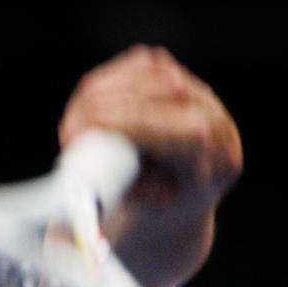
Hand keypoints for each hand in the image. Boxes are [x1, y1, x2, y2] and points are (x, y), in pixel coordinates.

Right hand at [56, 45, 242, 286]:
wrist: (173, 204)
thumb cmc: (149, 218)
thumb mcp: (133, 221)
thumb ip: (113, 207)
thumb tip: (74, 210)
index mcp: (218, 165)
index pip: (184, 132)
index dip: (131, 126)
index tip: (85, 134)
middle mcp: (219, 125)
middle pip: (167, 93)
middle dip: (107, 108)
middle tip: (68, 134)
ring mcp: (202, 96)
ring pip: (149, 74)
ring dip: (100, 95)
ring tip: (74, 127)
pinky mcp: (179, 77)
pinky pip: (139, 66)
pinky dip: (106, 83)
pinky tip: (88, 110)